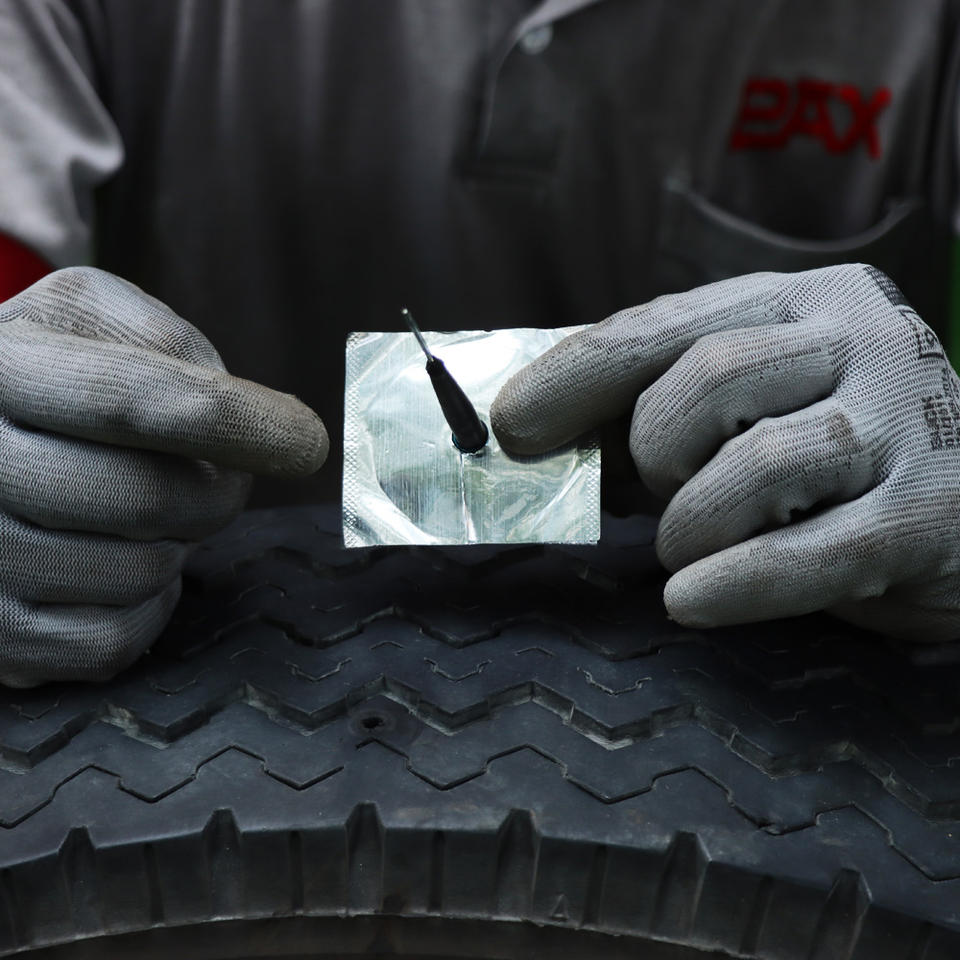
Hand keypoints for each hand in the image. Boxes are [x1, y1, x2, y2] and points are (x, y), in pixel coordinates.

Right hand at [0, 267, 326, 684]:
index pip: (133, 398)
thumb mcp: (86, 321)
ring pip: (140, 574)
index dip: (239, 422)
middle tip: (221, 479)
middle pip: (147, 498)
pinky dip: (149, 605)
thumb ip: (163, 338)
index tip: (307, 442)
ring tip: (150, 513)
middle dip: (217, 493)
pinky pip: (114, 640)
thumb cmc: (47, 380)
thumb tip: (243, 410)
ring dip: (179, 545)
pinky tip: (123, 562)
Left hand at [491, 263, 959, 640]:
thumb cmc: (829, 456)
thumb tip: (534, 433)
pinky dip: (738, 582)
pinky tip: (691, 599)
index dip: (573, 377)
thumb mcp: (746, 406)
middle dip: (654, 453)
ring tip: (690, 547)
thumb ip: (656, 406)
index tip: (510, 428)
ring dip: (694, 523)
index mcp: (797, 301)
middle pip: (708, 380)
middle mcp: (859, 339)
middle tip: (658, 495)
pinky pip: (815, 552)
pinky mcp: (933, 510)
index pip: (660, 326)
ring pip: (760, 461)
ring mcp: (906, 418)